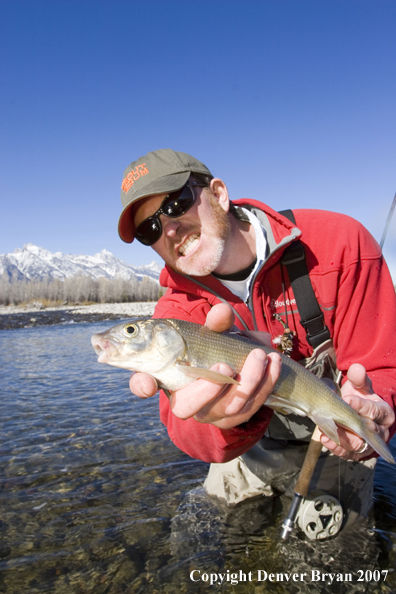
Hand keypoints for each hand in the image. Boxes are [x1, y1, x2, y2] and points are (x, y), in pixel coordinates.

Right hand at [130, 304, 281, 429]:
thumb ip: (214, 324)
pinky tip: (274, 363)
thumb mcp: (211, 334)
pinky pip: (250, 408)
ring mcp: (208, 413)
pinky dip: (265, 384)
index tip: (147, 382)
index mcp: (166, 377)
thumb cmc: (212, 350)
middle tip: (226, 365)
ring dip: (249, 381)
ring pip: (226, 407)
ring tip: (262, 354)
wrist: (234, 372)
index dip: (142, 384)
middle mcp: (182, 400)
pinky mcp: (232, 419)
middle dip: (208, 387)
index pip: (143, 384)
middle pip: (187, 406)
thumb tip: (222, 312)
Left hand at [320, 363, 394, 459]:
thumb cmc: (362, 398)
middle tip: (333, 417)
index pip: (374, 410)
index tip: (346, 400)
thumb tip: (356, 368)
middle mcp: (381, 431)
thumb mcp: (362, 387)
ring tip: (325, 431)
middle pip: (367, 431)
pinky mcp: (358, 453)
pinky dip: (336, 448)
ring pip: (358, 445)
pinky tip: (325, 439)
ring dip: (341, 439)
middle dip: (350, 425)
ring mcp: (370, 444)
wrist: (362, 415)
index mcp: (384, 413)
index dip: (360, 405)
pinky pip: (348, 454)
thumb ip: (359, 379)